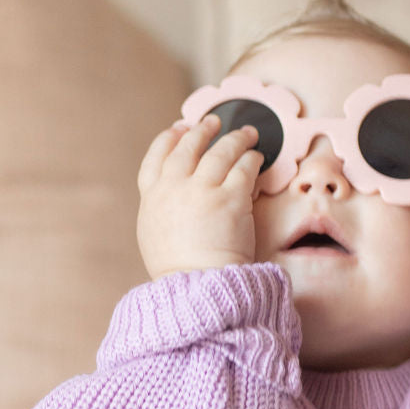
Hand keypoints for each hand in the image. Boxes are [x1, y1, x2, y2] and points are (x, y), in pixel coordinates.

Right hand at [136, 114, 263, 278]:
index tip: (179, 129)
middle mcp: (174, 188)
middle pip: (187, 147)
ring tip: (247, 134)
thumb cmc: (180, 272)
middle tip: (213, 122)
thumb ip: (161, 210)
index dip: (168, 140)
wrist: (197, 286)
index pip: (156, 158)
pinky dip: (251, 159)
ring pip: (219, 152)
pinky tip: (257, 157)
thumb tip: (173, 198)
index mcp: (152, 199)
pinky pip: (243, 168)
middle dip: (202, 131)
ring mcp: (202, 191)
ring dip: (234, 138)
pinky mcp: (231, 198)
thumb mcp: (154, 237)